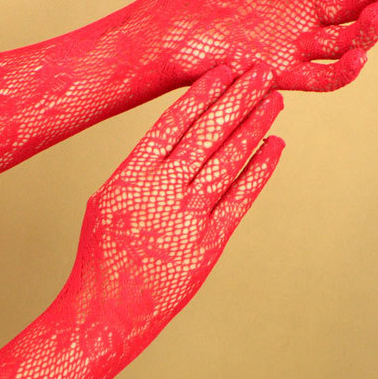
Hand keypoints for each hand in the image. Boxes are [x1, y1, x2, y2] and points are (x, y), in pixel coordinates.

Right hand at [62, 63, 283, 362]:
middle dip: (237, 98)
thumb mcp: (105, 203)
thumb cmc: (103, 256)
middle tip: (261, 72)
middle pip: (206, 134)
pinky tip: (274, 147)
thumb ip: (136, 173)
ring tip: (274, 101)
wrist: (110, 308)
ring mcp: (185, 217)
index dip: (201, 95)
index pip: (172, 124)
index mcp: (129, 177)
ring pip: (227, 161)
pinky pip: (240, 199)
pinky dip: (259, 171)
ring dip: (254, 127)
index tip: (223, 71)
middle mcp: (159, 191)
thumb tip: (169, 144)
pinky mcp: (208, 243)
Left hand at [127, 0, 377, 91]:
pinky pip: (321, 79)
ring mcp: (291, 44)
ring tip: (375, 12)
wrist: (163, 30)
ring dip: (369, 29)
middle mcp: (299, 12)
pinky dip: (344, 71)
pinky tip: (357, 55)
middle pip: (353, 3)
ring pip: (346, 41)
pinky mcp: (278, 73)